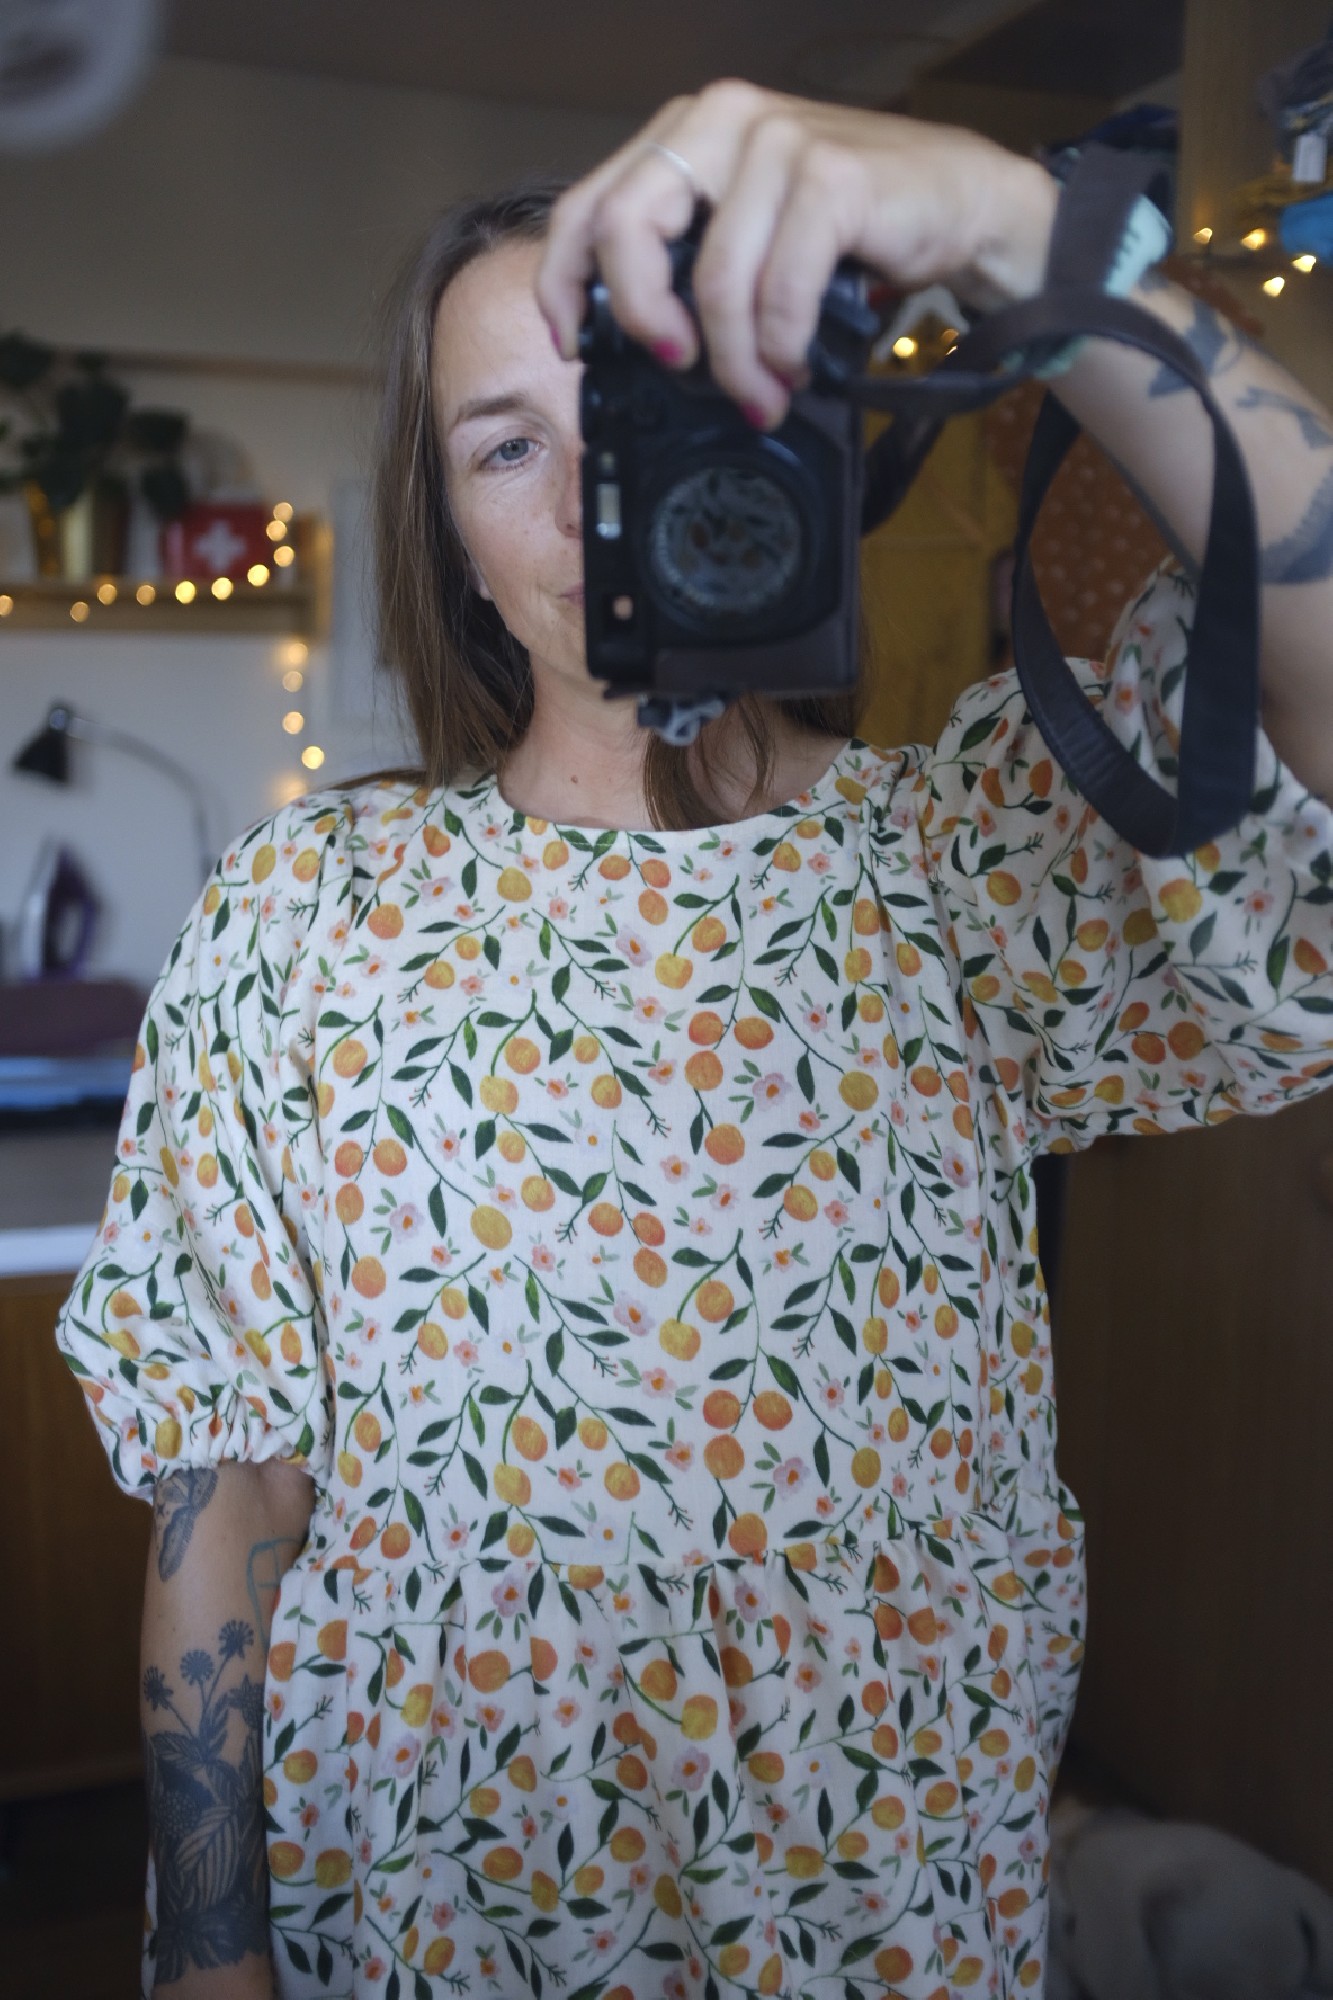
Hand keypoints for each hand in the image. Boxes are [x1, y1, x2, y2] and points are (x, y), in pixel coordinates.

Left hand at [536, 79, 1057, 429]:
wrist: (964, 204)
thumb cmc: (855, 229)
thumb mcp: (752, 236)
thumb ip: (689, 262)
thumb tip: (630, 343)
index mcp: (687, 133)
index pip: (588, 204)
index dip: (565, 284)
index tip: (579, 345)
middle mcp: (724, 119)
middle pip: (627, 230)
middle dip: (641, 318)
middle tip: (675, 367)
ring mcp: (778, 140)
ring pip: (714, 278)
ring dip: (735, 360)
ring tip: (759, 394)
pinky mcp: (832, 176)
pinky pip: (780, 288)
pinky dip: (783, 345)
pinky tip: (795, 367)